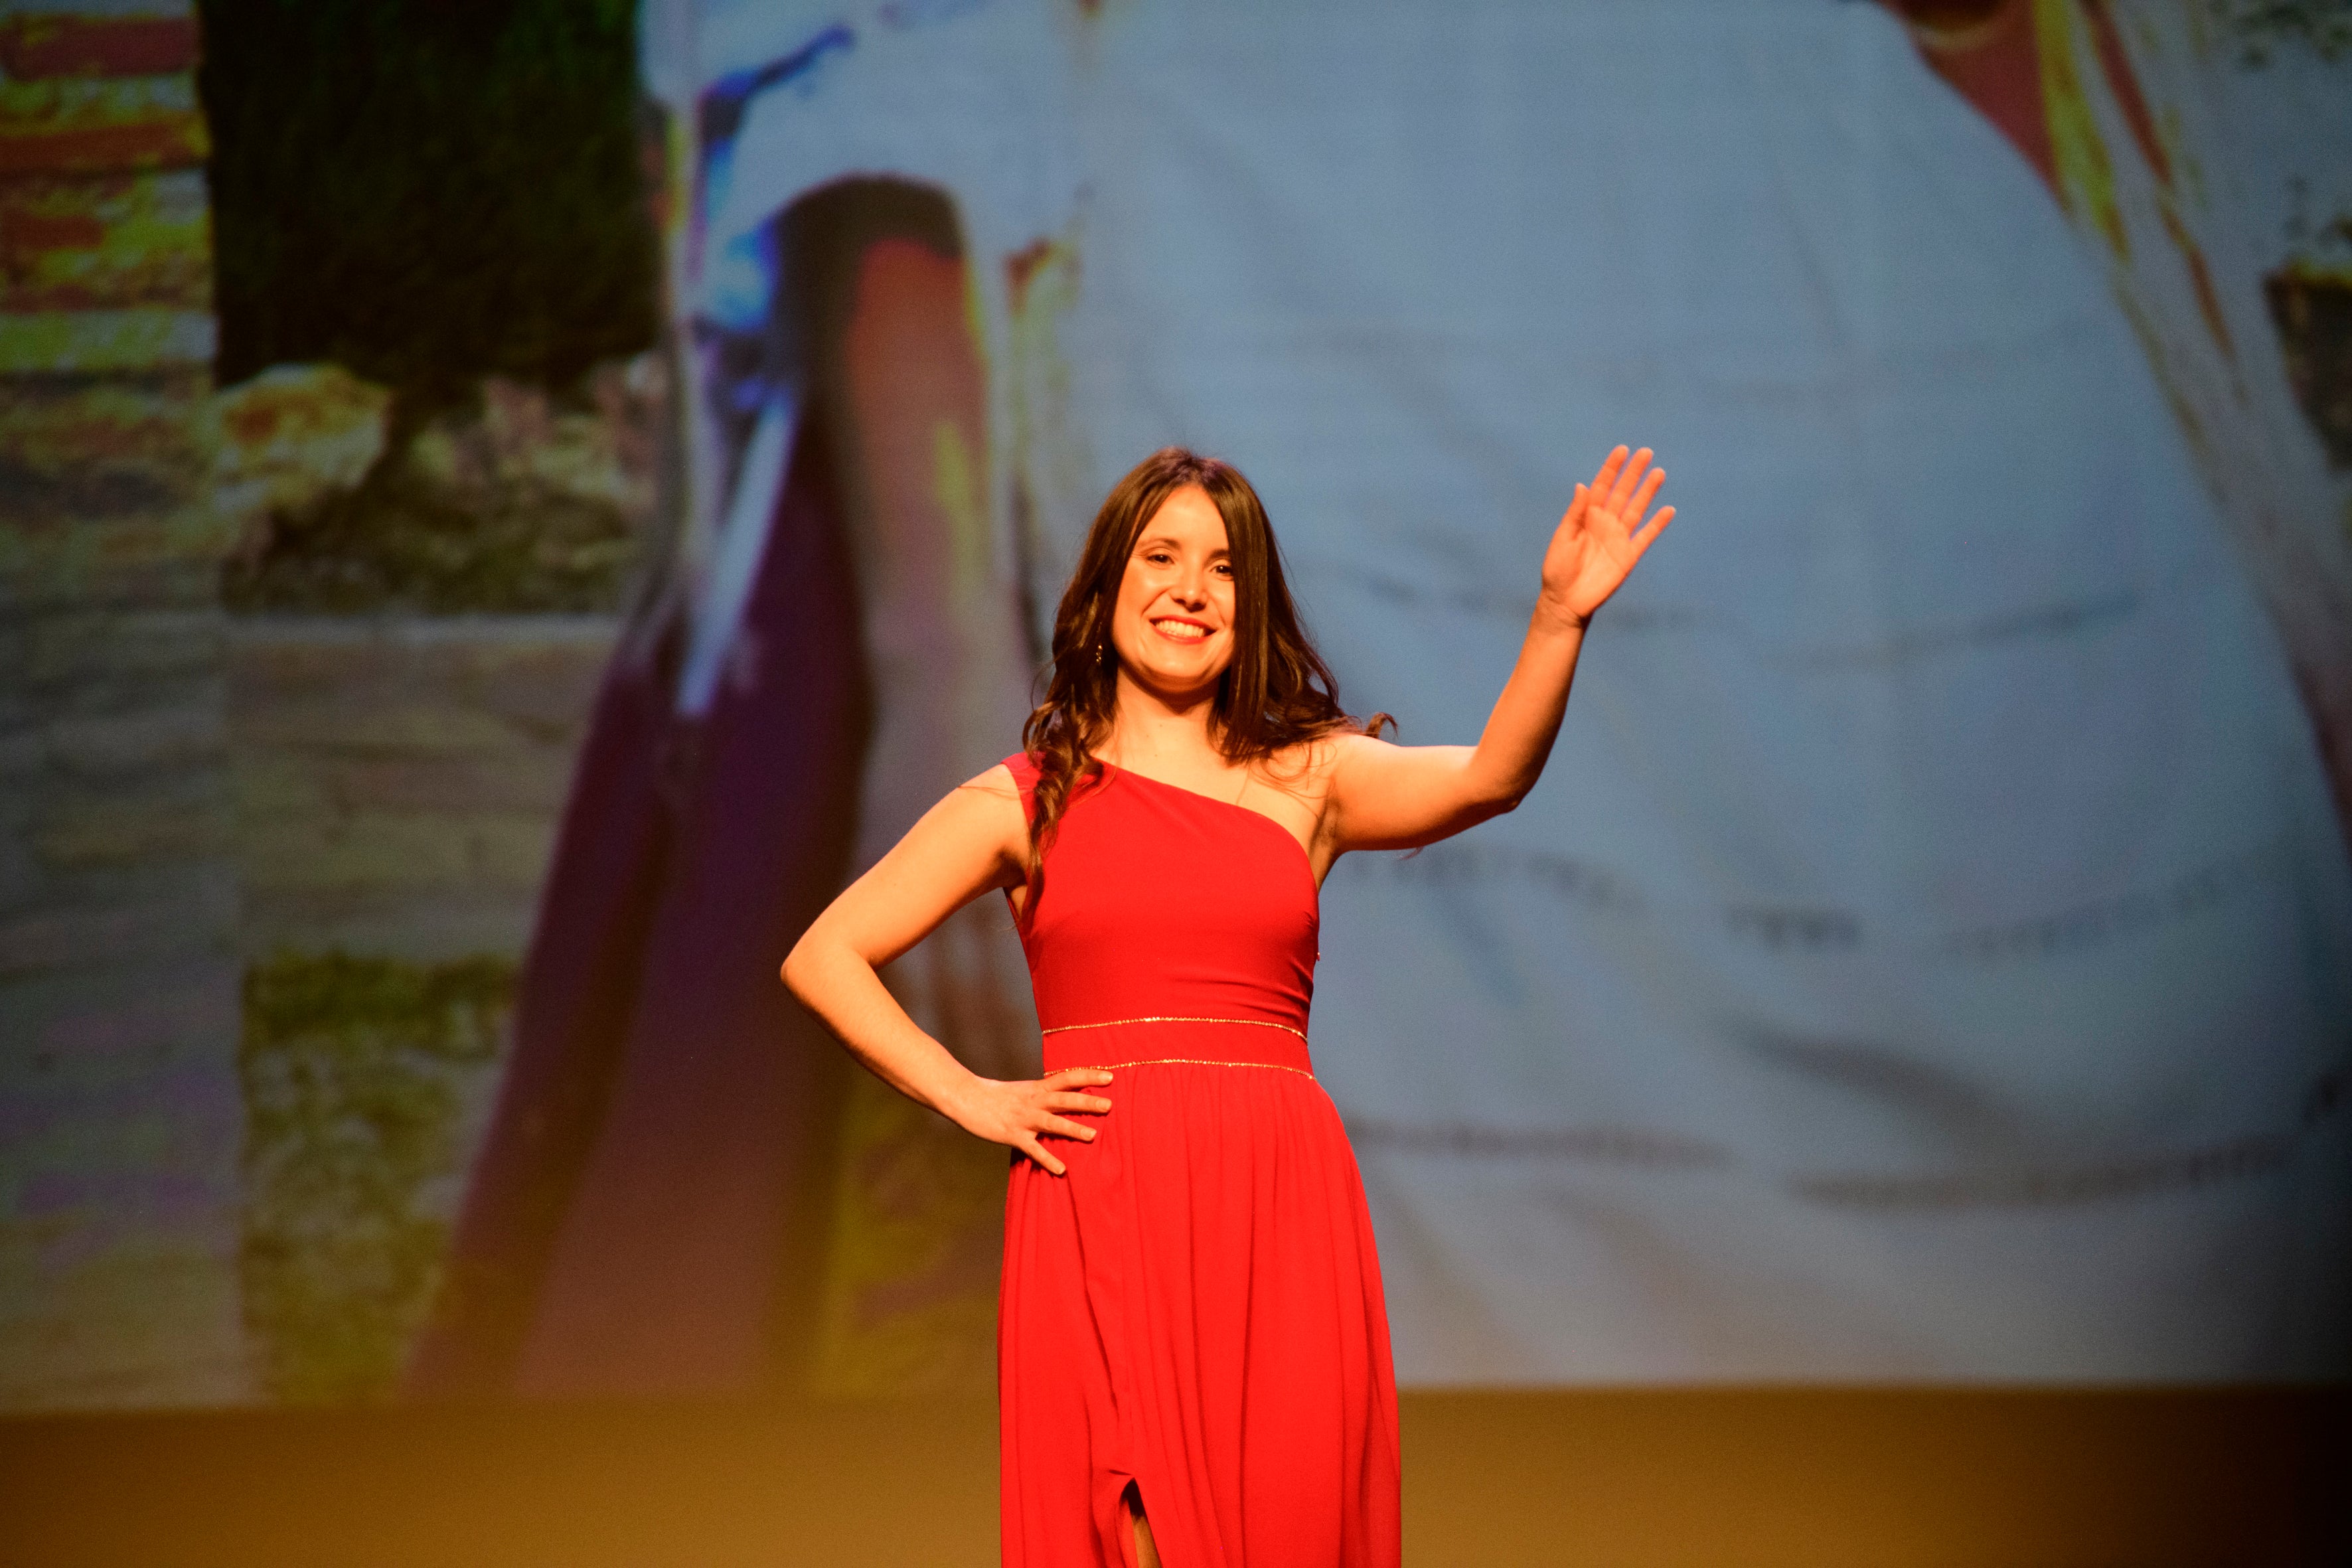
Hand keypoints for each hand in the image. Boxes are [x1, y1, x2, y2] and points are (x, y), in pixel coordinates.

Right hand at [946, 1067, 1114, 1175]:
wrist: (966, 1097)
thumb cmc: (996, 1095)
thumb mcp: (1024, 1090)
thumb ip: (1044, 1094)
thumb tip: (1066, 1097)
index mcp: (1038, 1088)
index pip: (1068, 1078)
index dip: (1089, 1075)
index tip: (1110, 1075)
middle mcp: (1034, 1101)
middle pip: (1064, 1099)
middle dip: (1087, 1102)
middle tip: (1109, 1105)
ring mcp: (1023, 1119)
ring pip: (1052, 1123)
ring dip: (1072, 1128)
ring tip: (1093, 1136)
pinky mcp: (1013, 1135)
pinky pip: (1033, 1149)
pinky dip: (1048, 1159)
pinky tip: (1062, 1169)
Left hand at [1539, 445, 1673, 625]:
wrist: (1565, 601)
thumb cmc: (1558, 568)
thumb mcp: (1563, 538)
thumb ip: (1575, 513)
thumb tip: (1583, 485)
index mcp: (1587, 516)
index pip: (1602, 486)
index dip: (1612, 469)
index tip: (1622, 450)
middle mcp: (1605, 523)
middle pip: (1623, 493)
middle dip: (1634, 473)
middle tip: (1646, 453)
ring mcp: (1619, 538)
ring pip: (1636, 509)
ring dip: (1648, 492)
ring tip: (1659, 473)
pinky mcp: (1628, 556)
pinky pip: (1646, 536)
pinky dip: (1657, 524)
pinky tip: (1668, 510)